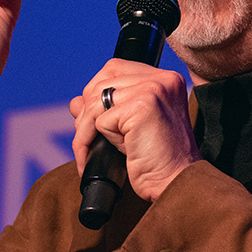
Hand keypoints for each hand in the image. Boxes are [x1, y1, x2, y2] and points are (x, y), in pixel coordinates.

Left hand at [70, 61, 198, 201]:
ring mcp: (153, 89)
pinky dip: (103, 140)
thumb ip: (108, 107)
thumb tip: (75, 103)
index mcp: (165, 79)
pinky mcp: (141, 107)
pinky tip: (121, 153)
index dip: (96, 93)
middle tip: (87, 140)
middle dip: (85, 114)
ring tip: (91, 152)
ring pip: (95, 103)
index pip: (114, 69)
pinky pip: (101, 120)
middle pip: (100, 84)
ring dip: (85, 131)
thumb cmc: (158, 159)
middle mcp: (161, 79)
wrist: (177, 182)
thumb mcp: (132, 126)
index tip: (94, 120)